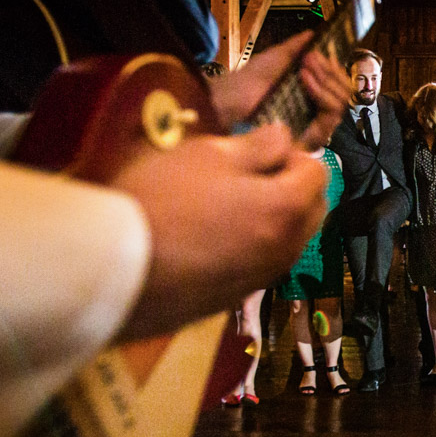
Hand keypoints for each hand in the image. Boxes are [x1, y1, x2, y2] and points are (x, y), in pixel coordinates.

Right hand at [112, 124, 328, 339]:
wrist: (117, 269)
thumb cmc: (163, 199)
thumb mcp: (208, 155)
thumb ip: (257, 145)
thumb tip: (285, 137)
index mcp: (287, 209)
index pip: (318, 172)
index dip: (293, 154)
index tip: (258, 149)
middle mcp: (286, 249)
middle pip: (312, 210)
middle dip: (293, 187)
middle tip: (248, 173)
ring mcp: (262, 278)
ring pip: (290, 240)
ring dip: (274, 218)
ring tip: (227, 202)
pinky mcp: (235, 298)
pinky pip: (262, 264)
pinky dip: (253, 245)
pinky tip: (213, 235)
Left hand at [207, 33, 347, 146]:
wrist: (230, 97)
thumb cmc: (249, 80)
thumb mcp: (276, 57)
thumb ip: (297, 47)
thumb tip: (314, 33)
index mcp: (311, 95)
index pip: (340, 84)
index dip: (334, 68)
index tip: (320, 53)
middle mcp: (316, 112)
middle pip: (345, 93)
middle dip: (331, 71)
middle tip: (311, 60)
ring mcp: (314, 125)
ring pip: (341, 103)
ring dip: (326, 80)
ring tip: (305, 69)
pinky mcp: (309, 137)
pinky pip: (331, 116)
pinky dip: (321, 94)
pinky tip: (305, 80)